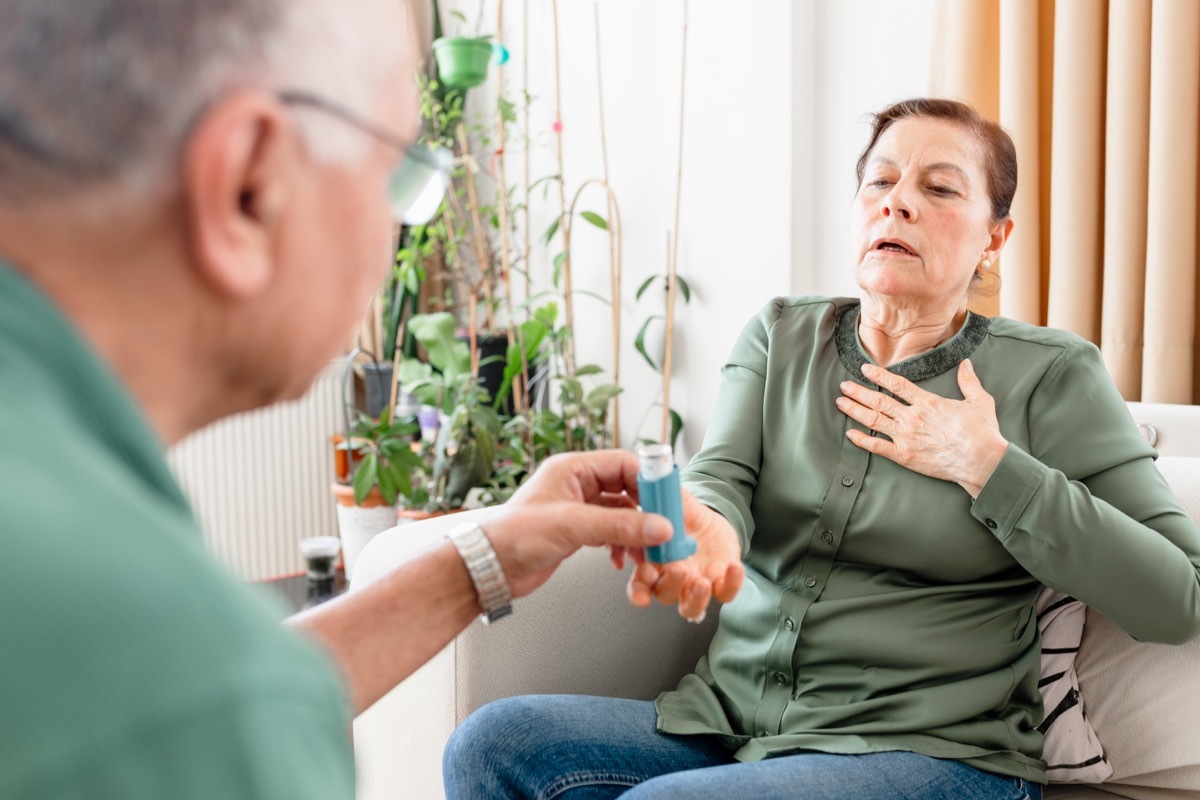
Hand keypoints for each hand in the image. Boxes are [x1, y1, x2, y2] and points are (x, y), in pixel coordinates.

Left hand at [480, 451, 672, 599]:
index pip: (625, 464)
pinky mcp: (576, 531)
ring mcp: (577, 508)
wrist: (489, 568)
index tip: (671, 500)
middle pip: (627, 488)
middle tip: (666, 528)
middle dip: (648, 510)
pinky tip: (621, 558)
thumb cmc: (513, 536)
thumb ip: (619, 525)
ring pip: (622, 512)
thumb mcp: (572, 526)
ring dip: (637, 531)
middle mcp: (577, 484)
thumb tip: (660, 526)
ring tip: (646, 551)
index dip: (651, 481)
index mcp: (573, 468)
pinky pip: (612, 530)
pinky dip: (622, 544)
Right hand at [623, 490, 743, 622]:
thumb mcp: (670, 503)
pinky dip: (731, 584)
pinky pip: (725, 593)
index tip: (645, 578)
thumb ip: (658, 499)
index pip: (640, 584)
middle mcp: (672, 579)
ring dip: (696, 599)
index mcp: (653, 562)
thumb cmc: (683, 516)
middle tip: (678, 570)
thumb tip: (650, 485)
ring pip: (691, 606)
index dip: (639, 589)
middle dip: (670, 586)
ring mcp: (696, 584)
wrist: (709, 519)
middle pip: (665, 594)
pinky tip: (733, 568)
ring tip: (702, 582)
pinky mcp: (721, 582)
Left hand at [836, 360, 1008, 496]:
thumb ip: (969, 382)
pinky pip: (877, 447)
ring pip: (874, 421)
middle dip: (858, 392)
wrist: (982, 461)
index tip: (864, 369)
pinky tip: (850, 434)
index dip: (878, 375)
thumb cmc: (982, 432)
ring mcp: (906, 437)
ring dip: (855, 410)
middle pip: (878, 401)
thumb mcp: (979, 401)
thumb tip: (966, 364)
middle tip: (844, 385)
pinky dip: (862, 440)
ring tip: (841, 402)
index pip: (896, 384)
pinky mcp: (904, 456)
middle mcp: (912, 417)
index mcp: (928, 402)